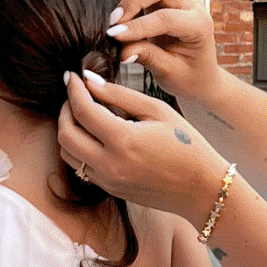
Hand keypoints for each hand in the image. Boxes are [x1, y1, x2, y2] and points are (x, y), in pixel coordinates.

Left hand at [60, 71, 227, 220]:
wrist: (201, 189)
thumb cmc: (187, 145)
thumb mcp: (157, 111)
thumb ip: (120, 95)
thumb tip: (90, 81)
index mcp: (123, 140)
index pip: (82, 110)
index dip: (73, 89)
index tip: (72, 76)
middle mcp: (109, 164)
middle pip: (65, 133)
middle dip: (65, 109)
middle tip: (76, 95)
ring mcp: (107, 180)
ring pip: (67, 153)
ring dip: (69, 130)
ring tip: (83, 115)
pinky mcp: (109, 190)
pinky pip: (81, 167)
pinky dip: (79, 148)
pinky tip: (94, 135)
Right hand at [105, 0, 222, 101]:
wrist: (200, 76)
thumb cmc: (189, 78)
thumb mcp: (170, 75)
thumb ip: (148, 58)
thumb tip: (122, 49)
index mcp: (199, 27)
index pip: (166, 18)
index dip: (137, 25)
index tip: (114, 35)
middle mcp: (193, 6)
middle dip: (132, 1)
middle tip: (113, 24)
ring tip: (120, 18)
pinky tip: (128, 11)